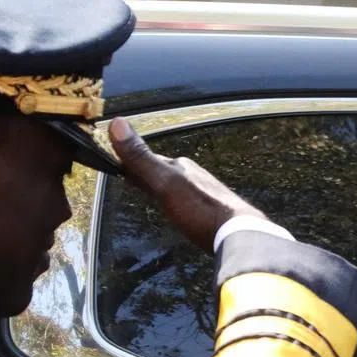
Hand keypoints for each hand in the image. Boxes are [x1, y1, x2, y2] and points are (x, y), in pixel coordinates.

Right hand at [109, 117, 268, 250]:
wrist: (240, 234)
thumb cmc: (200, 210)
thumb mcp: (164, 183)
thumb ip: (141, 158)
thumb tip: (117, 122)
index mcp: (181, 167)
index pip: (149, 159)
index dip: (131, 163)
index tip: (116, 163)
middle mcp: (195, 176)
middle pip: (164, 173)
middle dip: (149, 176)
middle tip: (132, 179)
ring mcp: (206, 193)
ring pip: (179, 187)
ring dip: (166, 190)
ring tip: (155, 196)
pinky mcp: (214, 212)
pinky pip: (191, 203)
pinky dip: (180, 204)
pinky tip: (183, 212)